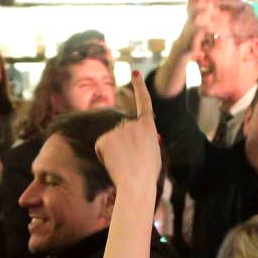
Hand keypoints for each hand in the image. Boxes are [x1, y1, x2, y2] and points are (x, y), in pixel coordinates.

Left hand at [95, 72, 160, 192]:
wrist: (136, 185)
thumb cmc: (147, 174)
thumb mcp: (155, 153)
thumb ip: (149, 140)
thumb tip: (152, 135)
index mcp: (148, 126)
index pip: (144, 102)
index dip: (139, 87)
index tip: (135, 73)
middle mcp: (132, 123)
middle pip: (122, 129)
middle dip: (122, 143)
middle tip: (130, 161)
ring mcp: (118, 130)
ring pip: (111, 139)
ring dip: (114, 151)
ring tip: (123, 164)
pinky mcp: (104, 138)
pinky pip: (102, 146)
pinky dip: (104, 156)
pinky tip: (113, 163)